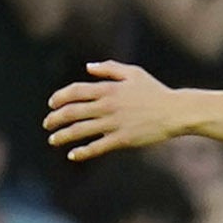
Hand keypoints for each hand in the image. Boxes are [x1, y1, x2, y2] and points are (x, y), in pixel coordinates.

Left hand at [46, 61, 184, 159]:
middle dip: (55, 119)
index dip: (59, 97)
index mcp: (108, 88)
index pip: (75, 92)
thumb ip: (109, 67)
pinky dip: (82, 152)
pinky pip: (97, 147)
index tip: (51, 104)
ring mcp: (113, 123)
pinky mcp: (122, 139)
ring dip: (63, 136)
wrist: (175, 112)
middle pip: (72, 112)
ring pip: (80, 130)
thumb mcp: (133, 73)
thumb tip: (88, 67)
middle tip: (47, 124)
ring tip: (53, 140)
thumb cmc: (155, 91)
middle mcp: (107, 106)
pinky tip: (72, 155)